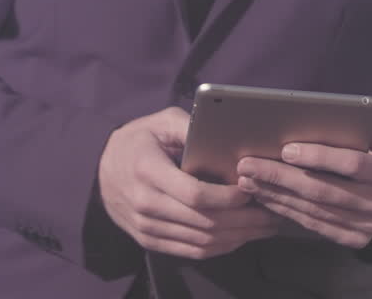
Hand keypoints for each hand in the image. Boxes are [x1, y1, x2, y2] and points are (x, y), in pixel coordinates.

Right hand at [98, 107, 280, 258]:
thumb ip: (189, 125)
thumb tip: (224, 135)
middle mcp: (145, 204)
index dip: (228, 197)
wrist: (99, 169)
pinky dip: (220, 247)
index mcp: (147, 171)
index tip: (251, 189)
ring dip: (239, 237)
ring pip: (202, 242)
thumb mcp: (159, 121)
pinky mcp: (149, 241)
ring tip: (264, 227)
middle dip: (245, 221)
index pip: (195, 195)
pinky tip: (240, 236)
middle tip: (272, 213)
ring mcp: (146, 227)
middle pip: (205, 222)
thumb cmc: (138, 140)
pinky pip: (191, 251)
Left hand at [236, 111, 371, 248]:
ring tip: (247, 178)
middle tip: (248, 164)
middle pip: (324, 190)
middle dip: (281, 176)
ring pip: (313, 209)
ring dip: (275, 194)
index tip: (286, 148)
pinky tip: (263, 195)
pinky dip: (284, 209)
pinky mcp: (353, 238)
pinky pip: (312, 223)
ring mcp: (368, 226)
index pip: (353, 165)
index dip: (318, 156)